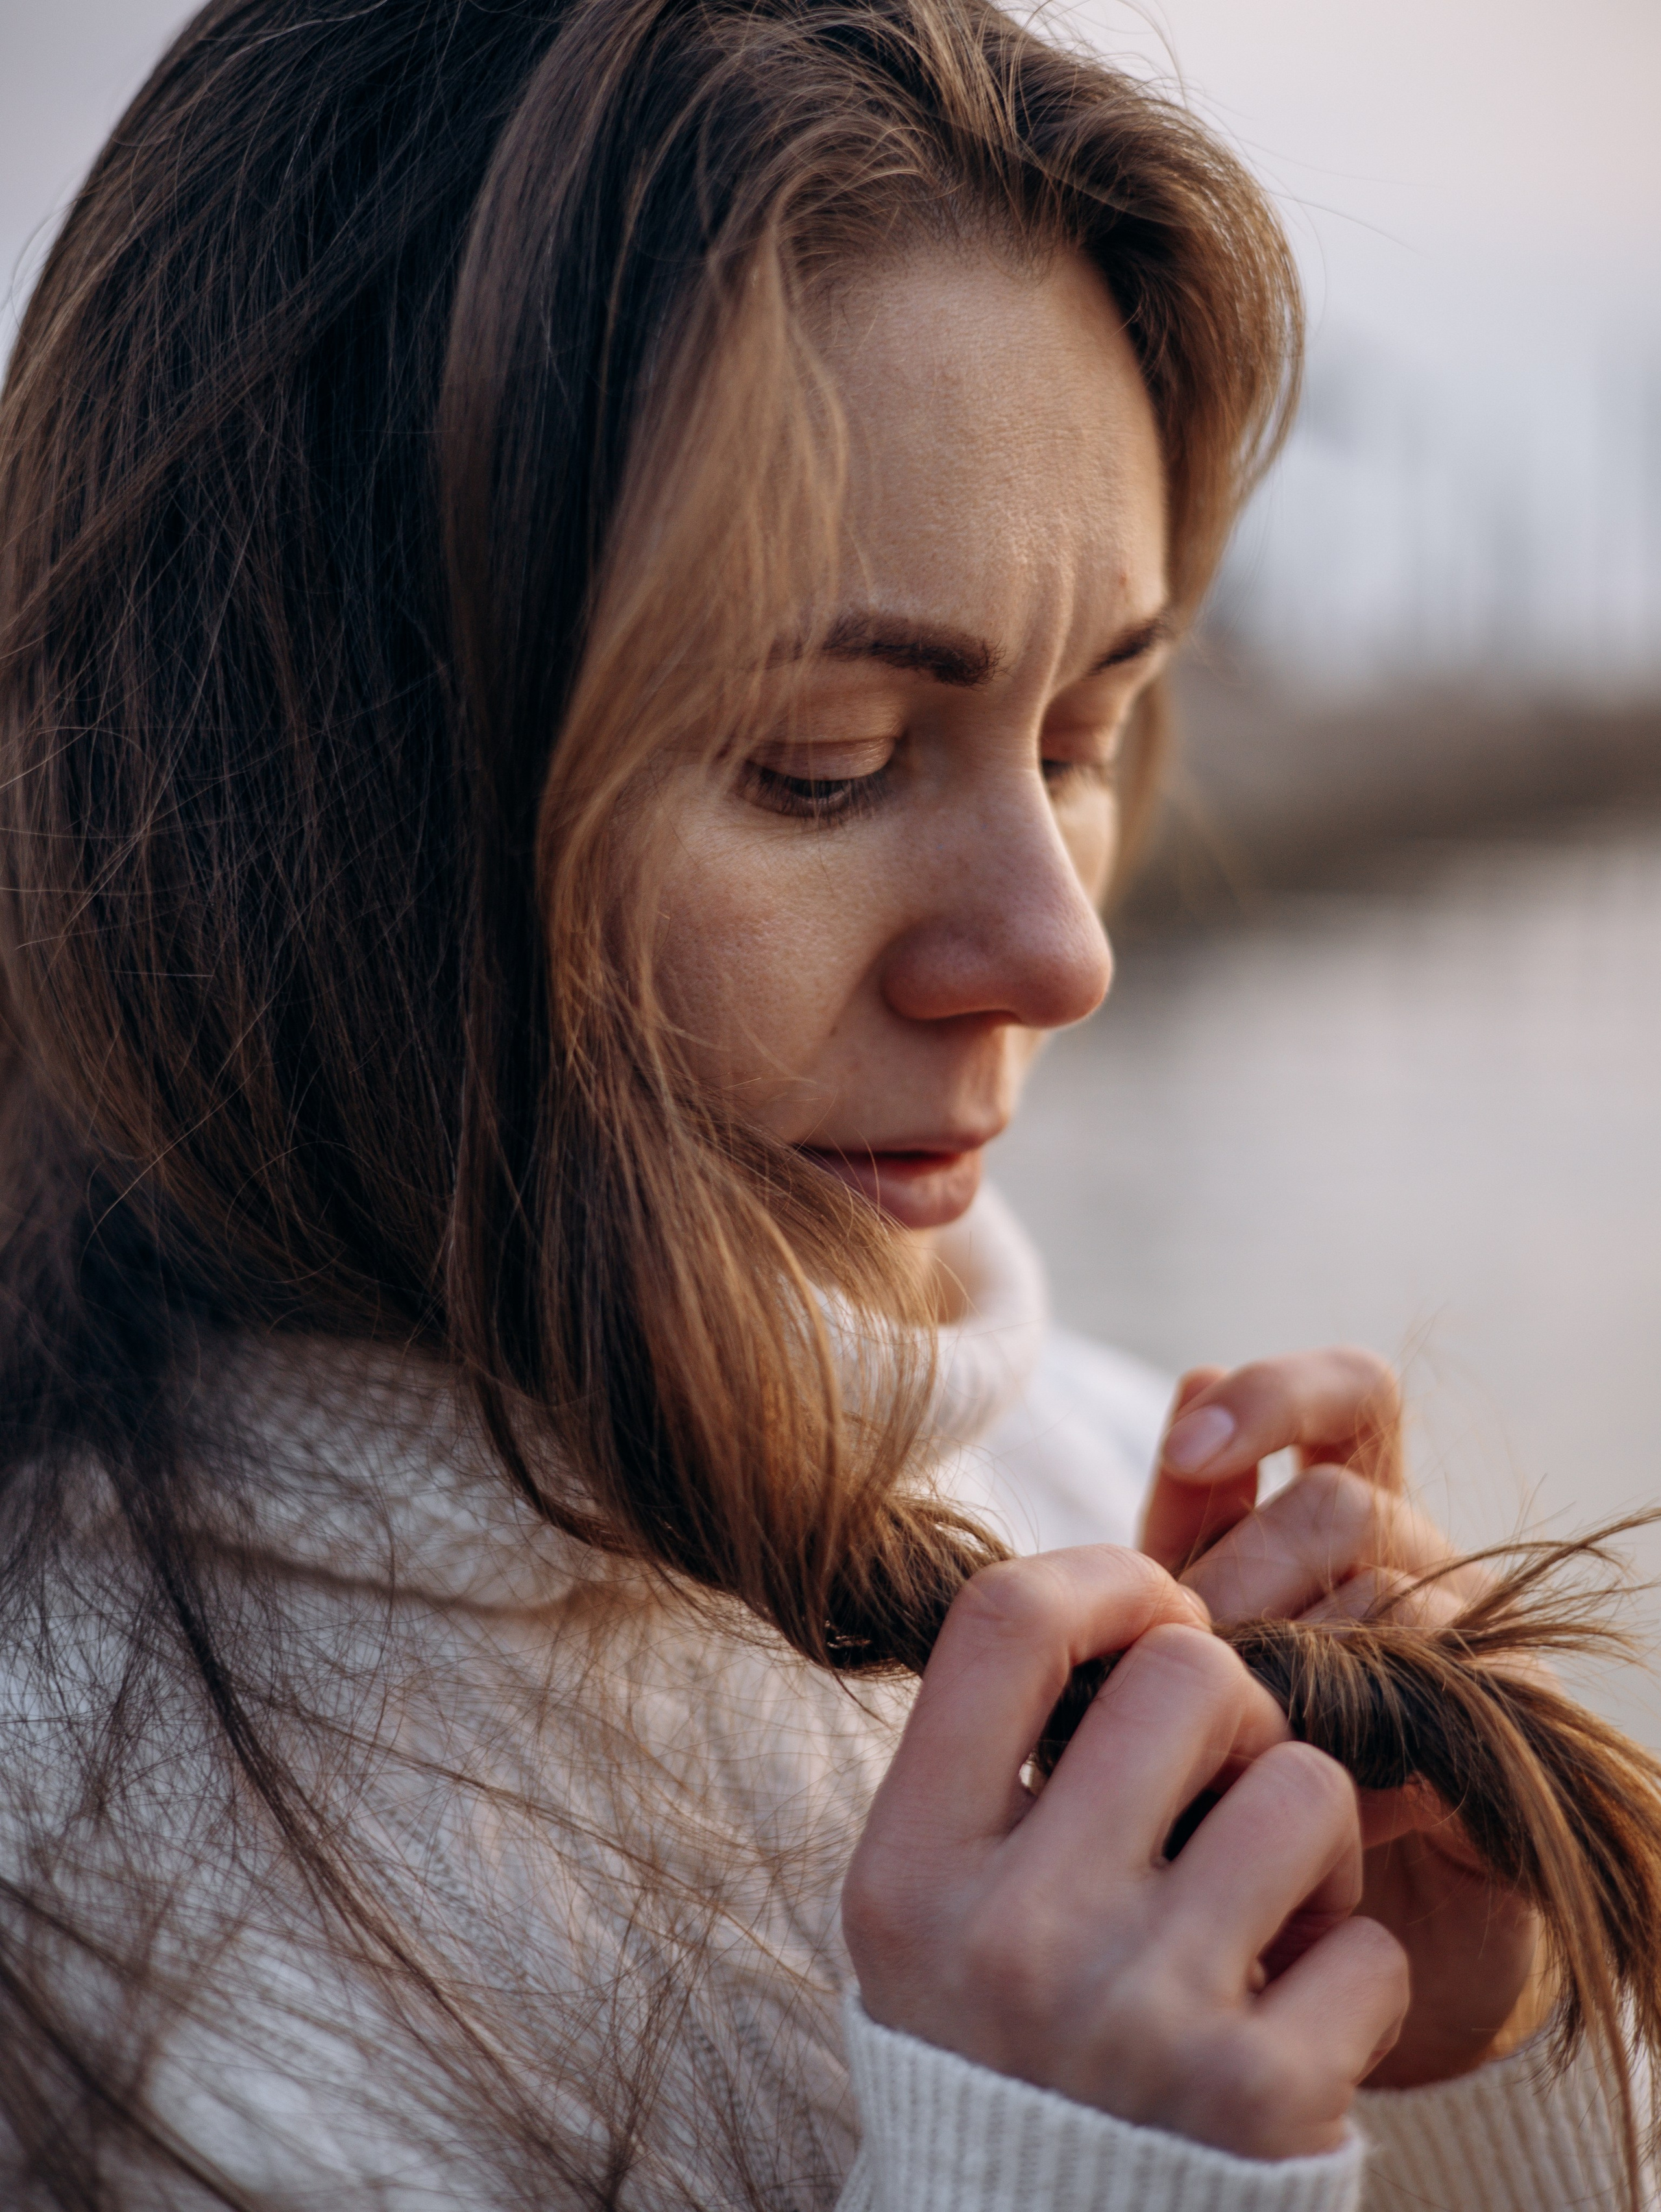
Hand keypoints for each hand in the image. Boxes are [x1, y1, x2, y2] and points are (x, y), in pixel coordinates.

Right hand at [843, 1545, 1407, 2158]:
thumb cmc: (998, 2050)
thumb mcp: (932, 1914)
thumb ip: (992, 1771)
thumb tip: (1134, 1611)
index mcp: (909, 1873)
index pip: (1006, 1623)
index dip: (1107, 1579)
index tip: (1155, 1612)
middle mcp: (1012, 1934)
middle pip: (1189, 1676)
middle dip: (1235, 1711)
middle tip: (1219, 1788)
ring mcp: (1138, 2014)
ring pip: (1305, 1787)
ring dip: (1307, 1841)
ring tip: (1265, 1913)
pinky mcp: (1258, 2097)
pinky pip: (1371, 1943)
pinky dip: (1351, 1975)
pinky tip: (1290, 2022)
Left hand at [1140, 1348, 1541, 2086]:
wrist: (1303, 1943)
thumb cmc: (1212, 1776)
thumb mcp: (1172, 1646)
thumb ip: (1180, 1531)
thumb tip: (1189, 1390)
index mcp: (1332, 1516)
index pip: (1347, 1394)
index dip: (1273, 1396)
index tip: (1182, 1451)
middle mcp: (1414, 1562)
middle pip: (1341, 1503)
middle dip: (1240, 1576)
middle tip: (1176, 1658)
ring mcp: (1470, 1646)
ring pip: (1388, 1599)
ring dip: (1290, 1666)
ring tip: (1221, 1741)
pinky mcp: (1507, 1741)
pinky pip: (1446, 1704)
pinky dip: (1357, 1752)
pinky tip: (1298, 1796)